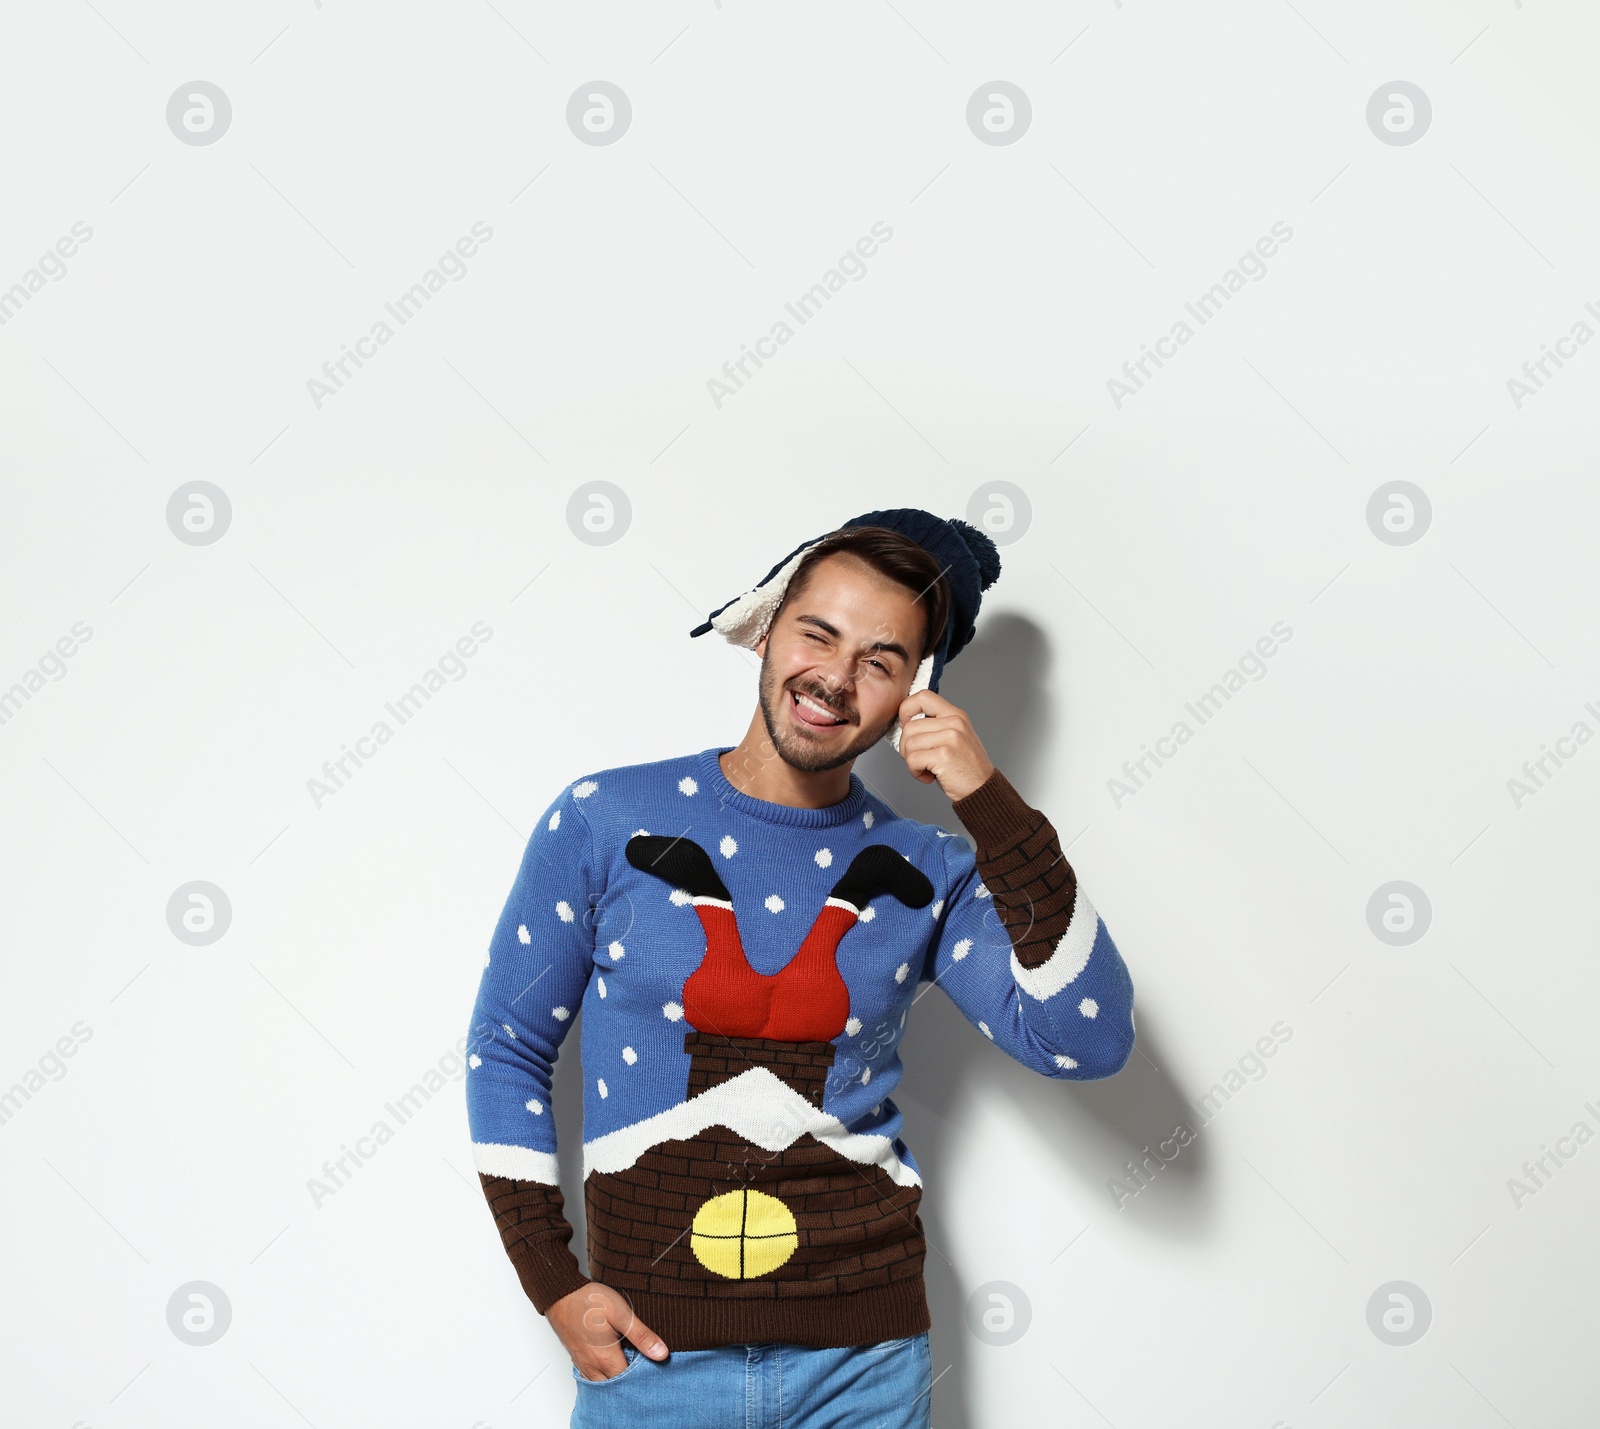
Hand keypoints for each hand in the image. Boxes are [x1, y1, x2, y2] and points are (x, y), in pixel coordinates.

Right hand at [548, 1281, 667, 1380]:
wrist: (560, 1294)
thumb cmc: (589, 1301)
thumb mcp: (621, 1313)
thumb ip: (641, 1336)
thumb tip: (662, 1354)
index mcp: (605, 1359)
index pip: (630, 1383)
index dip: (645, 1379)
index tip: (656, 1371)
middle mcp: (593, 1368)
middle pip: (616, 1388)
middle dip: (631, 1384)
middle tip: (646, 1372)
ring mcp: (583, 1365)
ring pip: (603, 1385)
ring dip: (617, 1382)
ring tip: (632, 1370)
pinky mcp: (578, 1359)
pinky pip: (593, 1378)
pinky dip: (605, 1378)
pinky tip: (613, 1367)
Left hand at [897, 691, 994, 801]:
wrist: (982, 789)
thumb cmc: (965, 767)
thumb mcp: (955, 737)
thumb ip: (935, 726)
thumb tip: (905, 724)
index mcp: (956, 715)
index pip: (923, 696)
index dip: (907, 710)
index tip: (906, 725)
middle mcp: (954, 722)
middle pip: (909, 727)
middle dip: (907, 747)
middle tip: (920, 759)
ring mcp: (950, 738)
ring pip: (909, 744)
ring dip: (911, 762)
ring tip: (927, 768)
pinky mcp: (944, 755)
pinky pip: (912, 760)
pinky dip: (915, 772)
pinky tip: (929, 776)